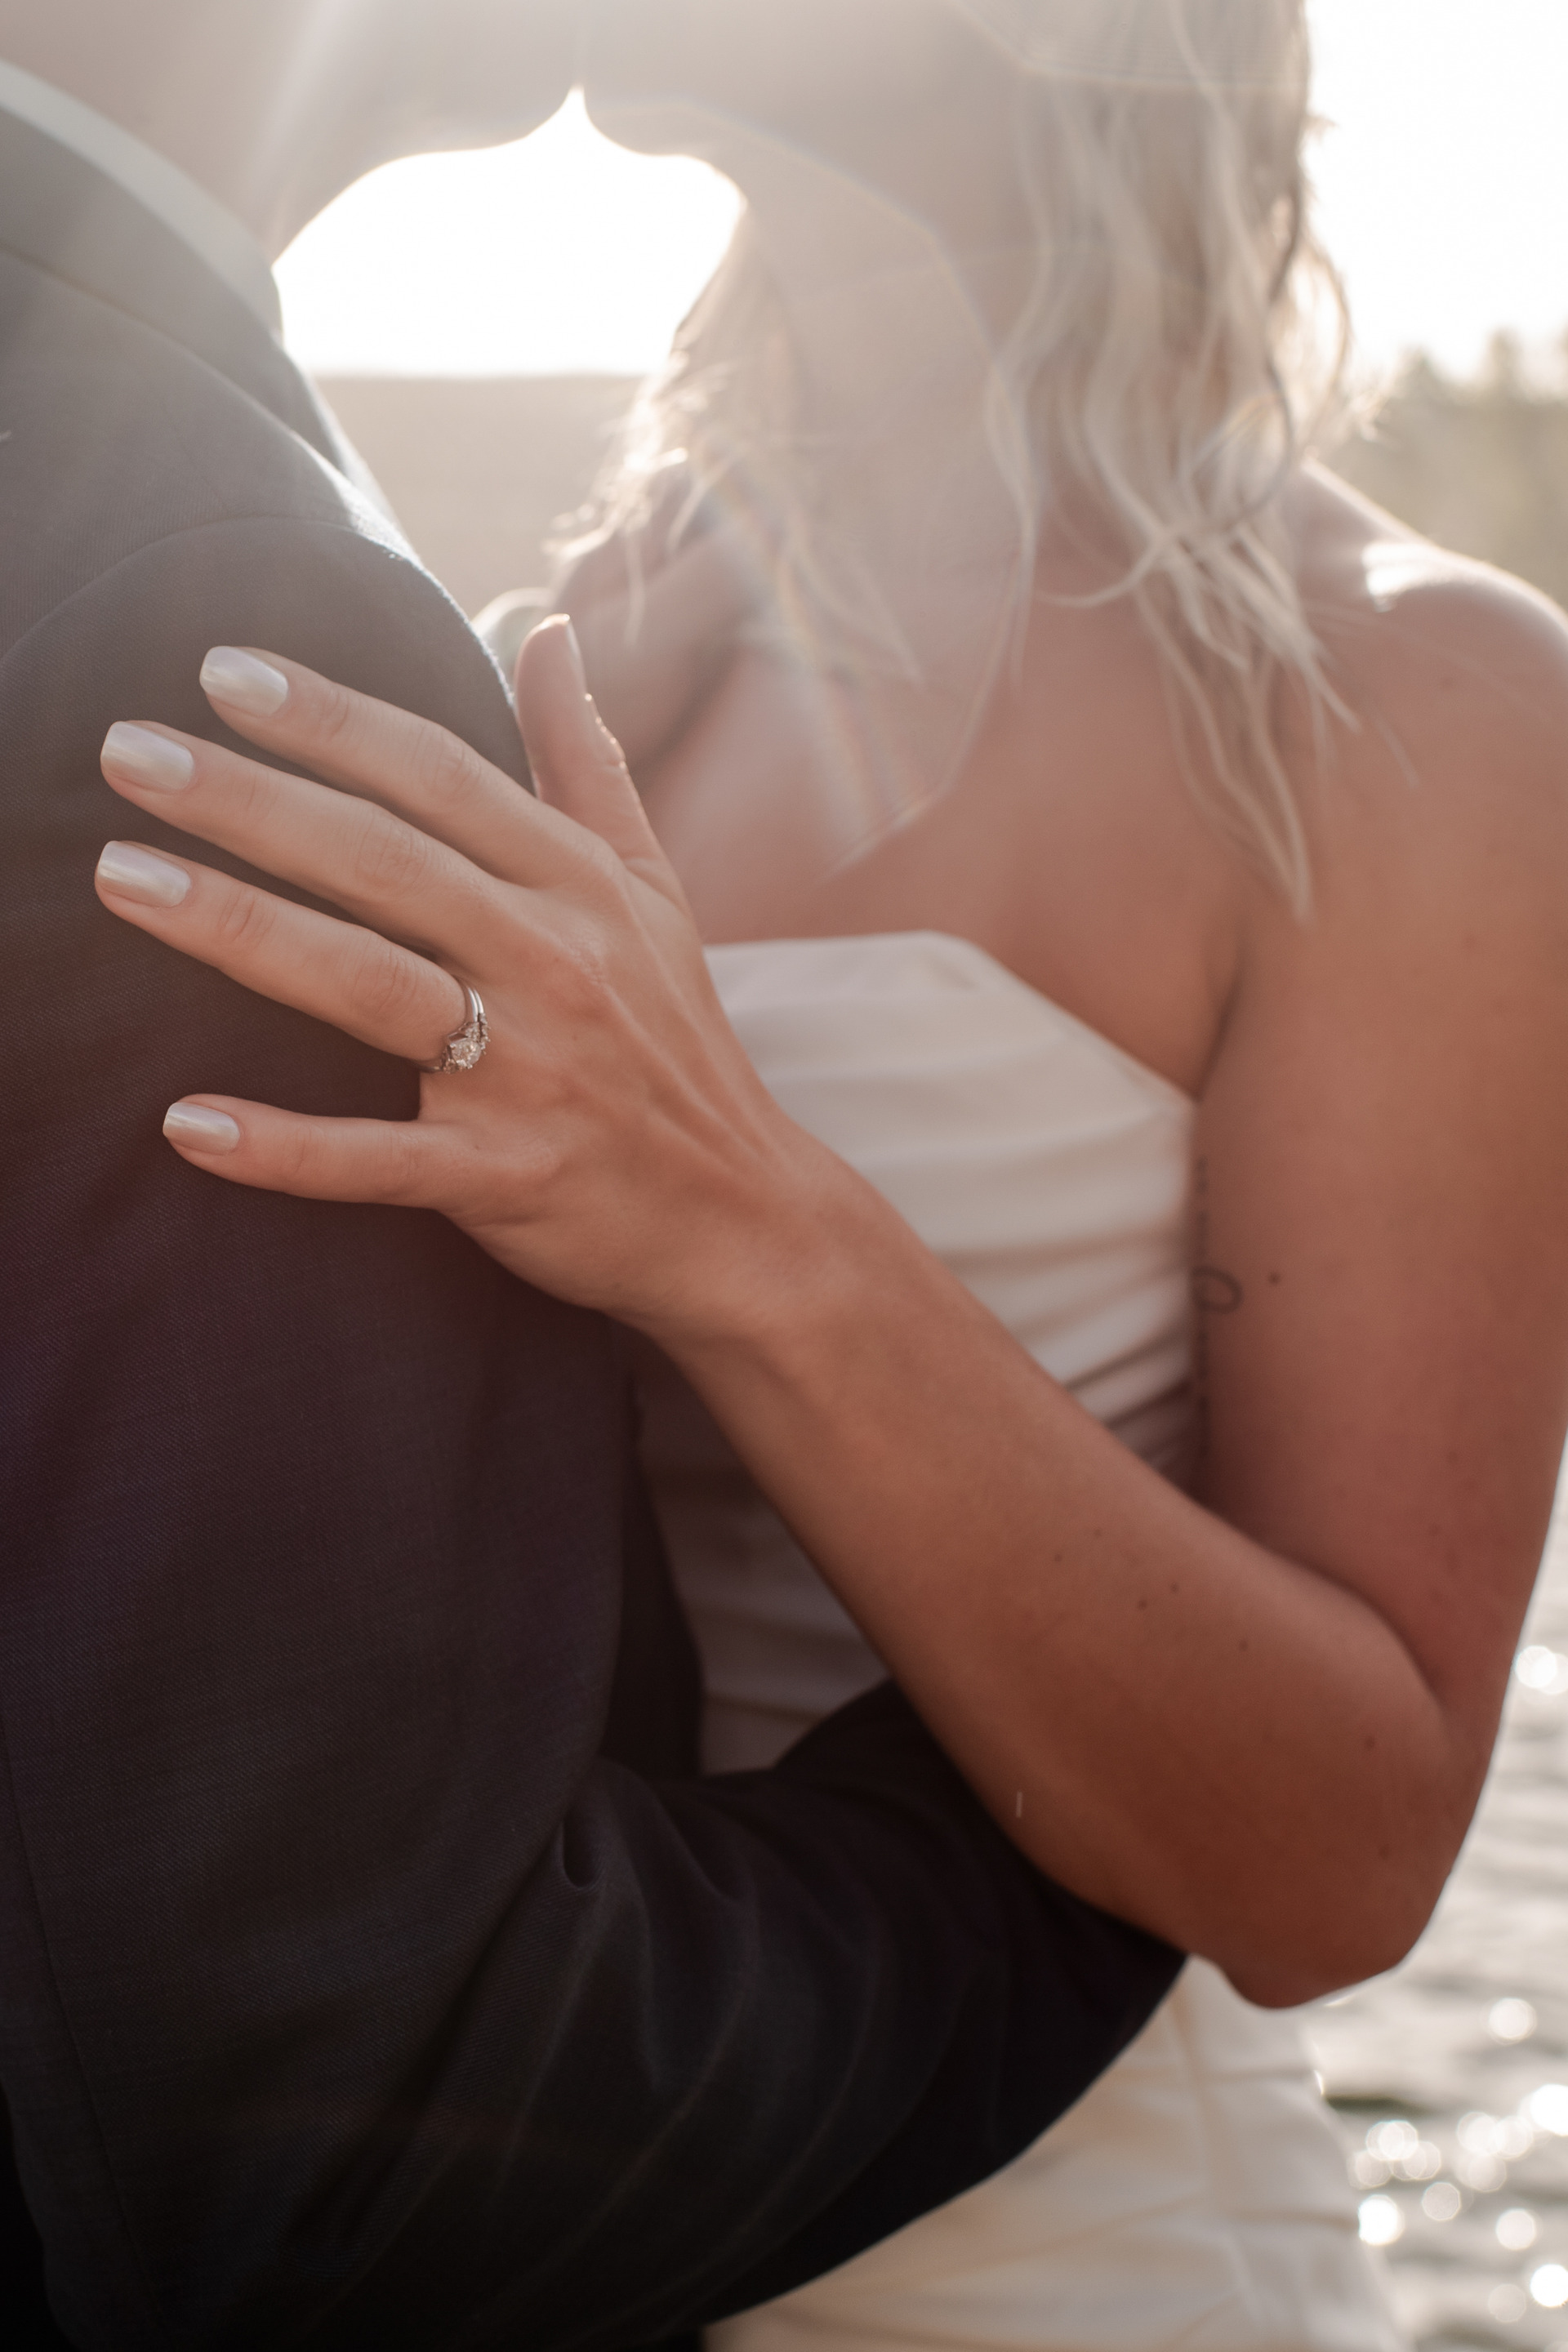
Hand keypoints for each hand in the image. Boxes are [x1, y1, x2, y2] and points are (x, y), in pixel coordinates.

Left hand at [92, 621, 835, 1345]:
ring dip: (241, 930)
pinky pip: (379, 1161)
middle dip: (252, 801)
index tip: (223, 670)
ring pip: (369, 987)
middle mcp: (555, 965)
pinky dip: (285, 1148)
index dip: (334, 720)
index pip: (442, 778)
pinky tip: (188, 1124)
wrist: (743, 1219)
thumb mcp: (652, 892)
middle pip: (385, 864)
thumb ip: (587, 764)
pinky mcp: (506, 1176)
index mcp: (579, 887)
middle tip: (128, 751)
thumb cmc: (676, 1045)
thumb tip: (550, 633)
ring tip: (125, 878)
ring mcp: (530, 1074)